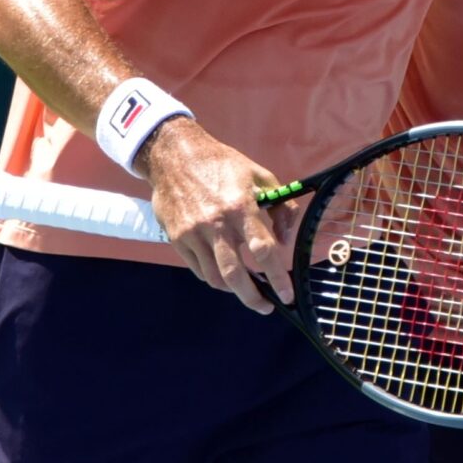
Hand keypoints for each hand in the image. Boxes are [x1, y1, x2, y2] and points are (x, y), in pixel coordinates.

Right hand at [137, 117, 294, 313]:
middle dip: (253, 298)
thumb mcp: (260, 175)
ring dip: (234, 290)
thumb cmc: (222, 164)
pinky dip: (214, 278)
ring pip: (215, 277)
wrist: (175, 156)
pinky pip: (199, 269)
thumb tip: (284, 241)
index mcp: (241, 206)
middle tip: (266, 306)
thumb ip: (281, 206)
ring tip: (247, 291)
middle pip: (235, 274)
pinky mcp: (178, 238)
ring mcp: (194, 233)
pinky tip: (225, 275)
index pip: (263, 250)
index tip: (287, 295)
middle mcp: (216, 223)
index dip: (277, 277)